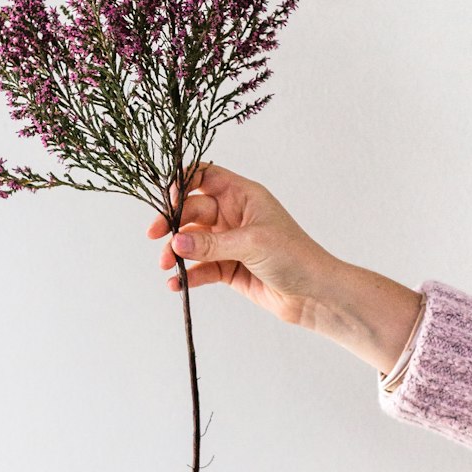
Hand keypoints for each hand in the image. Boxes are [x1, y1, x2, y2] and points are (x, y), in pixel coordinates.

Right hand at [145, 162, 340, 327]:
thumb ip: (211, 243)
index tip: (169, 201)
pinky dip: (187, 276)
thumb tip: (176, 241)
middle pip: (192, 210)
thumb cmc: (295, 256)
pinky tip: (176, 285)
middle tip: (155, 238)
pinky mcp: (229, 269)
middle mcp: (234, 215)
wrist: (315, 295)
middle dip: (173, 223)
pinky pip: (201, 268)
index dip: (184, 183)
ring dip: (177, 252)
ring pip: (193, 241)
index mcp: (244, 196)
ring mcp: (230, 243)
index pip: (206, 177)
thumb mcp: (251, 243)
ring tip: (167, 266)